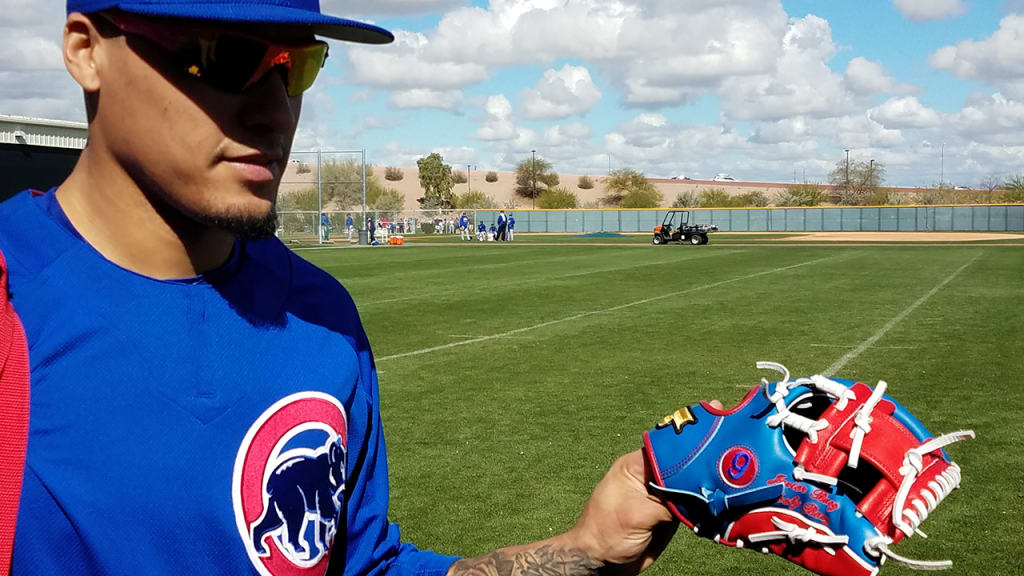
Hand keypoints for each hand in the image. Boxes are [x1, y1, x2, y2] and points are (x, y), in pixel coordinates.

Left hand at [566, 400, 723, 573]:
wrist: (603, 564)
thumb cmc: (606, 534)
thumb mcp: (635, 514)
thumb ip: (665, 501)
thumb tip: (697, 495)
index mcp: (635, 466)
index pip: (667, 446)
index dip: (690, 438)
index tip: (716, 425)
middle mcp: (651, 476)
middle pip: (682, 461)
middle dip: (706, 454)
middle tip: (735, 441)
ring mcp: (662, 494)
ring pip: (691, 481)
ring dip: (710, 478)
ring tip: (740, 466)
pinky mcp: (672, 512)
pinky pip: (694, 502)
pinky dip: (708, 500)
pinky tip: (728, 494)